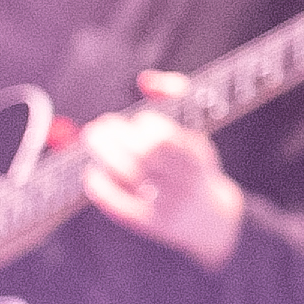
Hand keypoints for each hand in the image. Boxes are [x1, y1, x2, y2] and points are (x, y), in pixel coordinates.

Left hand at [83, 70, 244, 273]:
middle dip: (115, 135)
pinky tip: (91, 172)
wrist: (212, 222)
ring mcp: (166, 204)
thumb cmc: (197, 169)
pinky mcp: (148, 223)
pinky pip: (118, 204)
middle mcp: (183, 182)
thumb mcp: (197, 134)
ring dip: (103, 153)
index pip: (167, 137)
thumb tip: (145, 79)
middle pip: (144, 155)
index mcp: (198, 159)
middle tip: (100, 125)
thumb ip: (175, 99)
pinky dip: (100, 186)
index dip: (147, 124)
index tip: (139, 119)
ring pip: (129, 175)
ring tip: (91, 138)